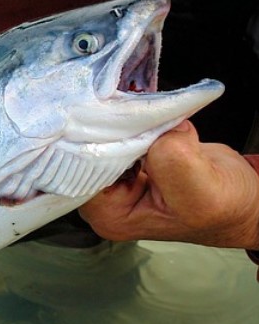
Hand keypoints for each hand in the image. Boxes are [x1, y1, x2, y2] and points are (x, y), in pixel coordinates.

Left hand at [79, 121, 258, 249]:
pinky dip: (140, 120)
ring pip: (105, 139)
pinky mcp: (133, 157)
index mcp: (110, 215)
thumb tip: (154, 127)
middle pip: (89, 154)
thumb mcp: (198, 187)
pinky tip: (154, 117)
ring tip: (145, 113)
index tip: (111, 120)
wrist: (243, 197)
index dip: (94, 144)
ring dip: (127, 122)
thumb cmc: (223, 206)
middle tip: (127, 108)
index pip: (81, 173)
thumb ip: (170, 158)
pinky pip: (124, 131)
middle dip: (110, 129)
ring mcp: (118, 178)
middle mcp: (106, 199)